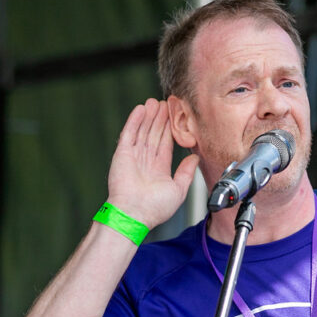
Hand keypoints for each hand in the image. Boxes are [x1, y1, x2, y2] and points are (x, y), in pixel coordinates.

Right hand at [105, 98, 198, 228]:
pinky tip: (140, 109)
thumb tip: (195, 158)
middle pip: (154, 134)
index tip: (174, 117)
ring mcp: (133, 157)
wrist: (135, 214)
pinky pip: (129, 134)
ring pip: (142, 131)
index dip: (169, 130)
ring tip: (154, 102)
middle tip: (166, 103)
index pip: (165, 144)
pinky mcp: (122, 154)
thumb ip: (186, 172)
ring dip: (148, 116)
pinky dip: (134, 121)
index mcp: (158, 170)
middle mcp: (145, 162)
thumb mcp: (178, 190)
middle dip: (160, 119)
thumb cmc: (155, 209)